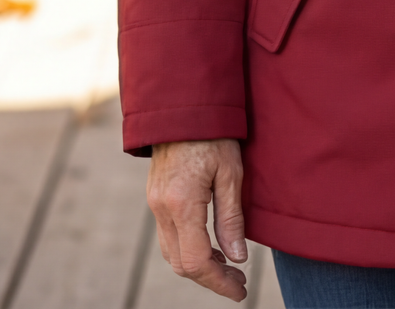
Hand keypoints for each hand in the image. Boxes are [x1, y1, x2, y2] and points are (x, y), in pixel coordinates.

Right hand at [147, 138, 247, 300]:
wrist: (182, 104)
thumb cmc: (213, 133)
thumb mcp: (231, 172)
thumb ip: (232, 218)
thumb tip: (238, 258)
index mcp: (182, 203)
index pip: (196, 262)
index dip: (219, 282)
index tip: (240, 290)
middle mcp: (161, 209)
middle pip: (181, 264)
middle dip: (210, 278)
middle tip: (238, 281)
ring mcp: (154, 204)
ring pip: (171, 253)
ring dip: (198, 266)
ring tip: (228, 266)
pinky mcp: (155, 197)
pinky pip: (167, 236)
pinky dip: (187, 249)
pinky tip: (210, 245)